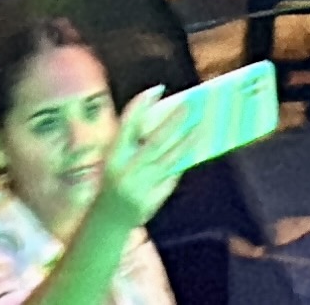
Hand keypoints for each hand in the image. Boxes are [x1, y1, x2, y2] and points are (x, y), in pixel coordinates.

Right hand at [87, 86, 193, 230]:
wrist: (107, 220)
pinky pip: (172, 175)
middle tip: (188, 105)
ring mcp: (141, 186)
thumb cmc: (113, 181)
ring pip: (170, 159)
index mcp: (112, 156)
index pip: (127, 125)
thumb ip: (130, 142)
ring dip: (187, 141)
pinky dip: (183, 160)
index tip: (157, 89)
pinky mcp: (154, 198)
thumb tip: (160, 118)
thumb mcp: (113, 159)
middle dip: (173, 122)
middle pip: (155, 141)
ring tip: (201, 126)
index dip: (140, 105)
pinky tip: (195, 147)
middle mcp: (126, 170)